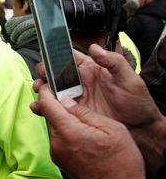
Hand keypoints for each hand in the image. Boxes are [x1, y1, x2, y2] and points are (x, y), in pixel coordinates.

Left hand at [31, 75, 145, 178]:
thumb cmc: (121, 160)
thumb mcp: (110, 128)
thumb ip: (84, 112)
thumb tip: (65, 99)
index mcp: (68, 131)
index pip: (46, 104)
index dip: (46, 90)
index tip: (48, 83)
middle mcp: (57, 143)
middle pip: (48, 115)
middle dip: (55, 104)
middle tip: (66, 96)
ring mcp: (56, 153)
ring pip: (53, 127)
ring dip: (61, 119)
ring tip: (78, 116)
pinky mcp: (59, 160)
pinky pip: (58, 139)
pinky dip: (64, 132)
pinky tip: (79, 132)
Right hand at [40, 45, 165, 173]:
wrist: (140, 130)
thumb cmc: (138, 104)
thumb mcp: (130, 80)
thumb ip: (114, 62)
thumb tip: (95, 48)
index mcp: (92, 70)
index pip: (69, 57)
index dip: (56, 55)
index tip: (46, 55)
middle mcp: (80, 83)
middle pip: (55, 73)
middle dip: (43, 72)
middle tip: (42, 76)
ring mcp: (75, 98)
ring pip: (51, 90)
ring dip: (41, 89)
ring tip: (39, 91)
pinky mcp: (72, 113)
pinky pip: (54, 109)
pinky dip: (43, 108)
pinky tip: (39, 108)